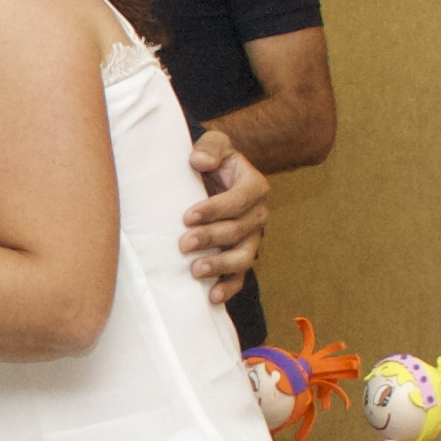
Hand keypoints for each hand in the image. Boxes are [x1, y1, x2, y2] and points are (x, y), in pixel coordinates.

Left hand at [183, 130, 269, 302]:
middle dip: (211, 238)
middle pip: (239, 230)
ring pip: (243, 257)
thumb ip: (210, 147)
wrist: (214, 176)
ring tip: (195, 271)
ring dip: (220, 266)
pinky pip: (240, 275)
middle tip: (183, 243)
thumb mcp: (214, 143)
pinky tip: (212, 297)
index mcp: (254, 186)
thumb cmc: (212, 159)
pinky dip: (229, 287)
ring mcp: (251, 238)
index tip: (187, 216)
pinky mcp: (240, 255)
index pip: (239, 200)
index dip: (215, 209)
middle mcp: (258, 214)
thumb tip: (200, 161)